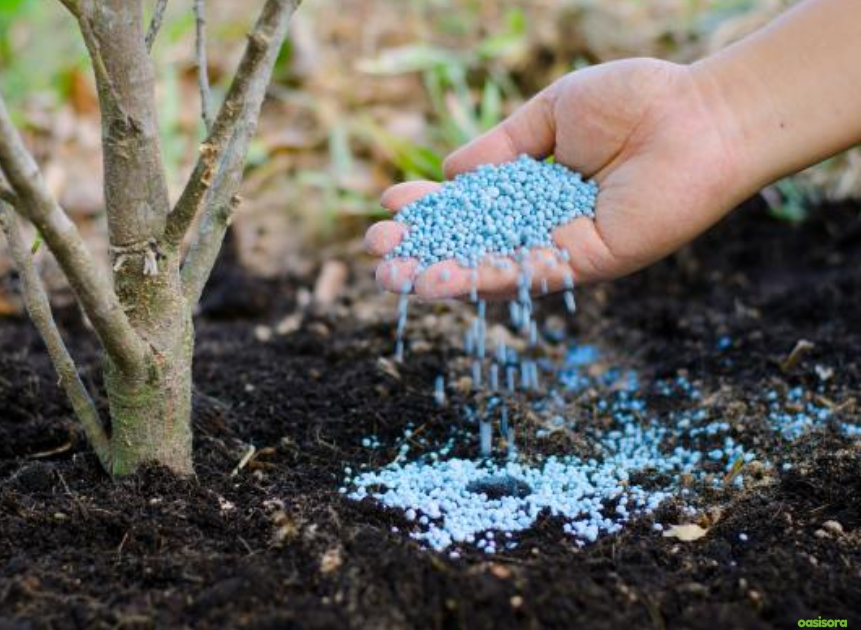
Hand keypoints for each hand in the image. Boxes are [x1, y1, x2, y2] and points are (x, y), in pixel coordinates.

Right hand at [365, 59, 746, 299]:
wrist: (701, 114)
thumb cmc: (635, 101)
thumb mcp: (550, 115)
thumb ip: (500, 147)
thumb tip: (449, 171)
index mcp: (537, 189)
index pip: (471, 207)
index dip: (430, 211)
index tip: (390, 208)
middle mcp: (547, 224)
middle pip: (474, 245)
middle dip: (423, 251)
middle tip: (377, 253)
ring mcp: (567, 246)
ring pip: (492, 268)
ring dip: (439, 275)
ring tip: (389, 277)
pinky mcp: (589, 262)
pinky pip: (527, 273)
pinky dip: (481, 278)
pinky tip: (438, 279)